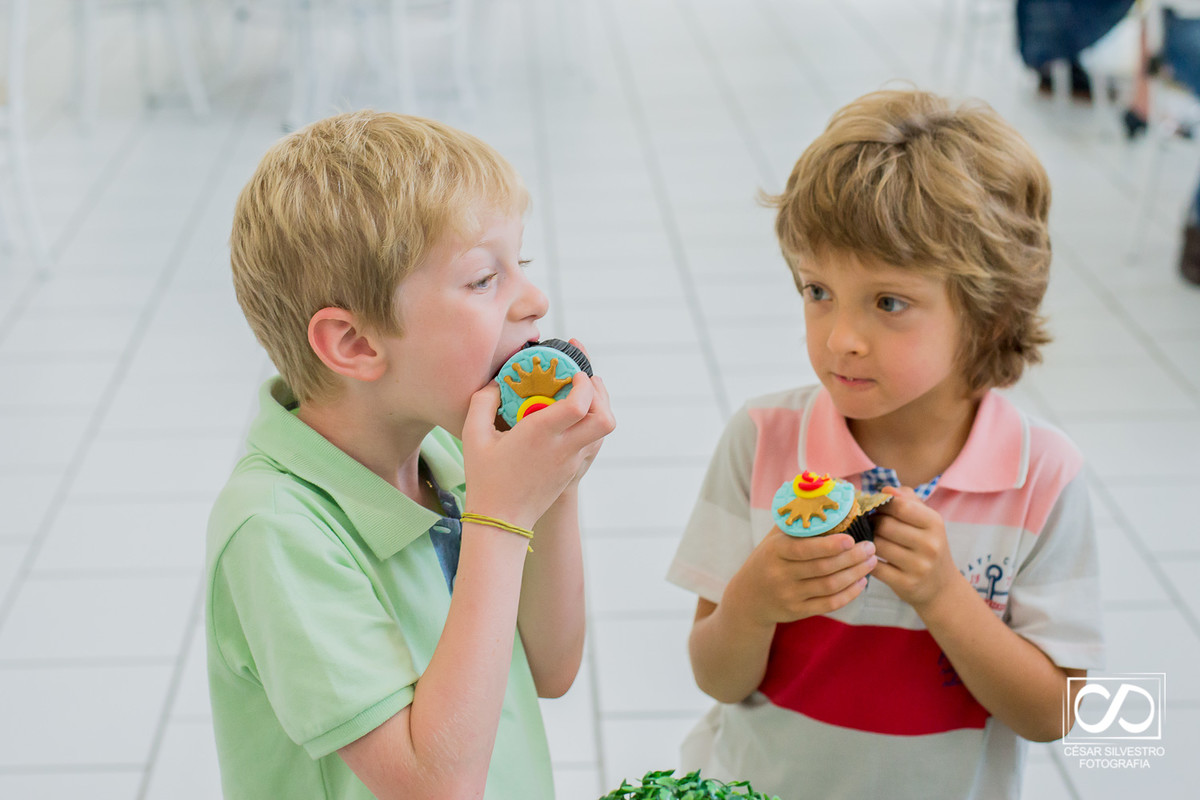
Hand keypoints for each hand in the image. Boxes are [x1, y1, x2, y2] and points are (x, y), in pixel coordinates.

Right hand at [461, 368, 614, 529]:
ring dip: (598, 408)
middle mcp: (563, 447)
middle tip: (584, 382)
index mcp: (541, 434)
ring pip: (603, 430)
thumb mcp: (474, 434)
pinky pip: (592, 441)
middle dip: (600, 394)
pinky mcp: (573, 470)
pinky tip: (569, 418)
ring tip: (580, 396)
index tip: (573, 373)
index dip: (583, 384)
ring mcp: (571, 461)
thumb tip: (495, 382)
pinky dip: (589, 423)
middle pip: (605, 418)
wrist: (500, 520)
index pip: (580, 404)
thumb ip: (483, 401)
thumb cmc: (485, 477)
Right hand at [724, 528, 876, 627]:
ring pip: (829, 586)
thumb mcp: (774, 538)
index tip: (851, 539)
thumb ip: (797, 521)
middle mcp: (780, 575)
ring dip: (855, 574)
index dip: (829, 546)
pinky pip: (829, 604)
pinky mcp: (797, 611)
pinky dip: (849, 594)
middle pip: (823, 568)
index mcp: (775, 551)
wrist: (748, 597)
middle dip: (852, 558)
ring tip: (872, 562)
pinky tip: (861, 582)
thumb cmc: (768, 558)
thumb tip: (826, 492)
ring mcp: (789, 595)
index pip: (804, 549)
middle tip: (871, 547)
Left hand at [870, 487, 959, 610]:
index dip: (881, 504)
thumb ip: (907, 499)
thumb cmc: (928, 545)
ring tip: (870, 538)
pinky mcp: (906, 584)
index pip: (899, 505)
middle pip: (885, 525)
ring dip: (868, 540)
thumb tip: (885, 490)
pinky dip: (867, 559)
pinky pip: (875, 566)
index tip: (876, 507)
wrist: (941, 587)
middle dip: (872, 522)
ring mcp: (919, 566)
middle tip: (870, 524)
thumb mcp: (926, 519)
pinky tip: (870, 556)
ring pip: (877, 545)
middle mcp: (930, 544)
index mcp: (934, 523)